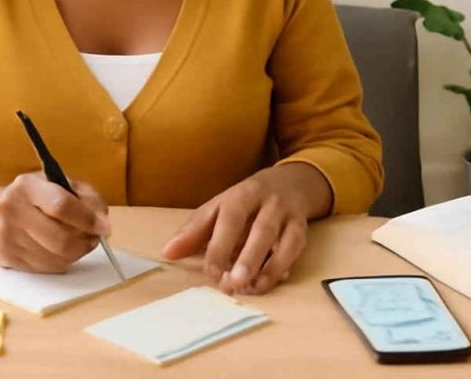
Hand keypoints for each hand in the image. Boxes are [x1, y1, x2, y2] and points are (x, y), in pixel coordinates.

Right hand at [0, 171, 110, 272]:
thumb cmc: (31, 197)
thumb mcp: (56, 183)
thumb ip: (84, 196)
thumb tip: (102, 222)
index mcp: (27, 186)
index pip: (61, 205)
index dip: (87, 219)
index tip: (104, 227)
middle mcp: (12, 211)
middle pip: (60, 239)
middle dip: (85, 242)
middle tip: (94, 239)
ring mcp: (8, 237)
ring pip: (56, 258)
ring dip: (77, 254)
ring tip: (80, 243)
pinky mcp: (8, 259)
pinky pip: (47, 268)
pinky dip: (63, 262)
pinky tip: (63, 252)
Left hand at [160, 163, 330, 294]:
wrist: (290, 182)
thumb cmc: (246, 201)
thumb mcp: (218, 208)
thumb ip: (194, 231)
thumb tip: (167, 252)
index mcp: (241, 195)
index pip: (230, 218)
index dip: (220, 245)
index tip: (211, 271)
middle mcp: (268, 202)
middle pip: (261, 230)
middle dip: (249, 257)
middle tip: (235, 283)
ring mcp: (288, 215)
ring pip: (284, 241)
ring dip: (269, 267)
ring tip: (253, 288)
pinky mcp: (302, 229)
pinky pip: (296, 250)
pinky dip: (284, 267)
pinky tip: (271, 281)